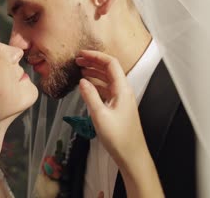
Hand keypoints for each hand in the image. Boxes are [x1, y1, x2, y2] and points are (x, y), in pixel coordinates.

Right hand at [76, 50, 163, 197]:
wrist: (131, 155)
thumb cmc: (118, 138)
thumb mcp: (100, 116)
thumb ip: (90, 96)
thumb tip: (81, 81)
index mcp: (122, 90)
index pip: (111, 64)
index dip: (96, 56)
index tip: (82, 54)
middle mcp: (123, 91)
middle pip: (109, 69)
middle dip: (93, 62)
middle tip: (77, 60)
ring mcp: (121, 98)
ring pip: (107, 79)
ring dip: (94, 72)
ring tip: (80, 69)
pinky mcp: (118, 106)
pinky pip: (106, 89)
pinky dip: (95, 84)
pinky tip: (86, 85)